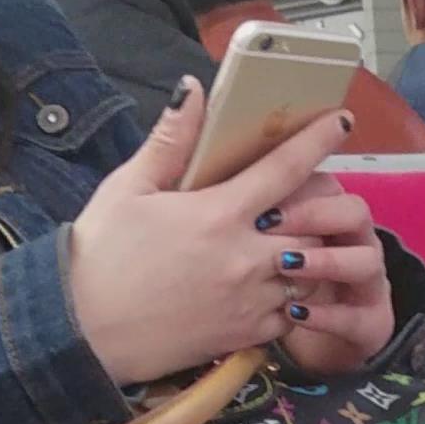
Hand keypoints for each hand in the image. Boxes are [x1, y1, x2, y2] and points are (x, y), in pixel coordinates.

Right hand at [63, 87, 391, 389]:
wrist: (82, 334)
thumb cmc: (100, 257)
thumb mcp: (128, 188)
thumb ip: (171, 140)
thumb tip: (193, 88)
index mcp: (218, 213)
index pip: (285, 168)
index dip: (318, 140)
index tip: (341, 122)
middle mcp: (245, 257)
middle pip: (312, 222)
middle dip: (318, 204)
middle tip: (312, 192)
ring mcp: (250, 300)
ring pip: (308, 269)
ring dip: (309, 251)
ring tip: (297, 238)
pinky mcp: (245, 335)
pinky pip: (292, 314)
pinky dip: (294, 296)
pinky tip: (275, 284)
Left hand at [264, 175, 397, 374]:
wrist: (315, 337)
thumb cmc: (273, 282)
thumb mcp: (261, 242)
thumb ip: (245, 208)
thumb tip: (201, 161)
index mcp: (331, 215)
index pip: (327, 184)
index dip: (300, 179)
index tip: (257, 185)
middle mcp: (357, 242)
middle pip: (354, 213)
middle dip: (315, 214)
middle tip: (267, 224)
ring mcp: (368, 282)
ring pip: (366, 261)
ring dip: (329, 261)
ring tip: (287, 266)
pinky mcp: (370, 322)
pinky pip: (357, 317)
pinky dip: (328, 315)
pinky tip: (294, 313)